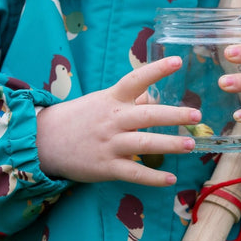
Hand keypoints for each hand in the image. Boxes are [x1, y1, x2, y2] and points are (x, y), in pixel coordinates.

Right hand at [36, 56, 200, 185]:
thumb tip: (155, 95)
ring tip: (191, 145)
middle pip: (147, 115)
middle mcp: (113, 119)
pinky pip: (133, 172)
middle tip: (196, 115)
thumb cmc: (79, 118)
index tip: (177, 61)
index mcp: (112, 99)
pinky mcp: (105, 167)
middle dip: (174, 115)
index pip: (136, 79)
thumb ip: (129, 100)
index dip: (156, 70)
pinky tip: (170, 179)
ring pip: (144, 144)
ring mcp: (109, 143)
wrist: (44, 141)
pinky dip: (153, 177)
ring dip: (170, 144)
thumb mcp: (102, 101)